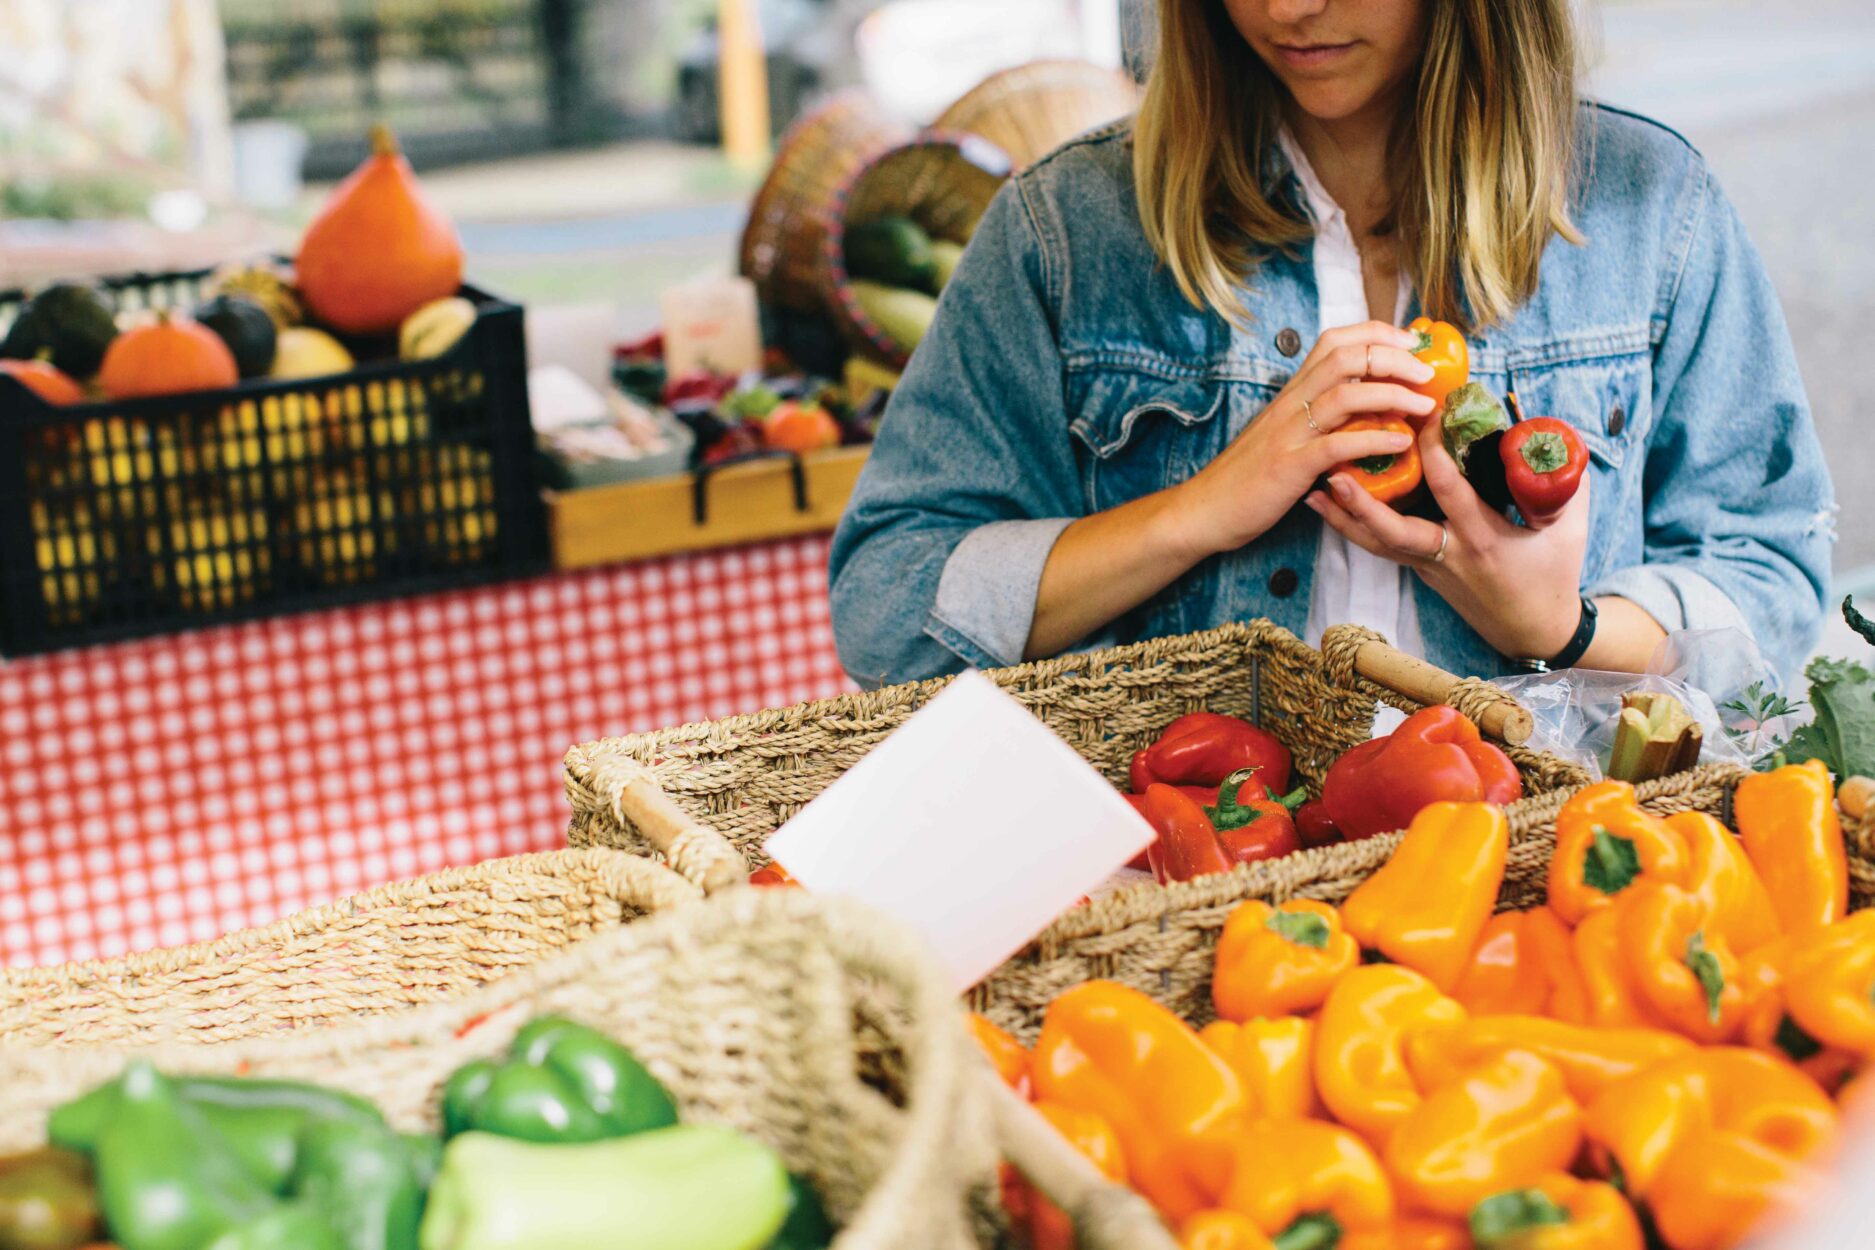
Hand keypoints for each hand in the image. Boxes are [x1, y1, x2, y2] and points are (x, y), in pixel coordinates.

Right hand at [1162, 321, 1438, 560]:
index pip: (1335, 341)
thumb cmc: (1247, 475)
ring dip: (1393, 394)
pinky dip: (1375, 440)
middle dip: (1395, 358)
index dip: (1377, 333)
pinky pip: (1339, 446)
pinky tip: (1401, 443)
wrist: (1206, 508)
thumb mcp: (1282, 433)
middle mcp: (1290, 403)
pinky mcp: (1290, 466)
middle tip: (1428, 372)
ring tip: (1424, 405)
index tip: (1412, 343)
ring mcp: (1289, 433)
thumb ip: (1315, 416)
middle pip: (1346, 357)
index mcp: (1291, 392)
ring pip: (1346, 395)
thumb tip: (1359, 406)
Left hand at [1304, 416, 1591, 659]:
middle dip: (1363, 504)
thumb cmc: (1554, 575)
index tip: (1424, 416)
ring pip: (1377, 544)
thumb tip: (1552, 433)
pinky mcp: (1419, 572)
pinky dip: (1353, 527)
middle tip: (1335, 472)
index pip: (1452, 491)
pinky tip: (1327, 507)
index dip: (1435, 453)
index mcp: (1484, 539)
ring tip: (1312, 488)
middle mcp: (1448, 555)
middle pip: (1394, 531)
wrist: (1534, 631)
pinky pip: (1380, 548)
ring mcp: (1428, 567)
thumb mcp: (1569, 527)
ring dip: (1343, 517)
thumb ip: (1566, 480)